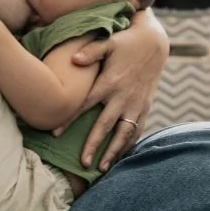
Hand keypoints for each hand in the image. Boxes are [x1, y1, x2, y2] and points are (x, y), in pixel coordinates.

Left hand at [71, 11, 167, 170]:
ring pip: (124, 132)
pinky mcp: (146, 106)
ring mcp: (136, 103)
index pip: (86, 104)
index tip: (54, 134)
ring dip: (114, 151)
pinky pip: (138, 129)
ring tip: (103, 168)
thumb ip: (91, 52)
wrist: (155, 43)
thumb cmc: (126, 42)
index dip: (69, 119)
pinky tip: (121, 156)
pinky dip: (130, 144)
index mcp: (110, 82)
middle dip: (94, 145)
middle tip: (82, 163)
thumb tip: (72, 59)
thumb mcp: (109, 43)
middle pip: (106, 125)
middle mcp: (124, 96)